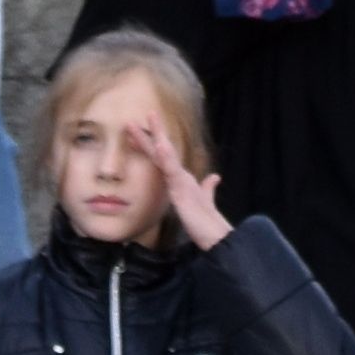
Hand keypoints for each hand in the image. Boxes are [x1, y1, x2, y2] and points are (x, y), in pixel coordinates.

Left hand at [129, 116, 233, 251]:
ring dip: (158, 136)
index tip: (137, 131)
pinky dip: (166, 158)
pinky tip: (160, 146)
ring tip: (150, 119)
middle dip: (151, 133)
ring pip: (167, 155)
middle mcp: (182, 178)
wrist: (217, 238)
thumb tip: (215, 177)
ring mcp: (183, 183)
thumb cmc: (208, 223)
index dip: (151, 144)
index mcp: (182, 181)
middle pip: (164, 151)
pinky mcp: (183, 191)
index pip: (163, 159)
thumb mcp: (205, 203)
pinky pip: (172, 172)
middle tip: (140, 116)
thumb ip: (208, 189)